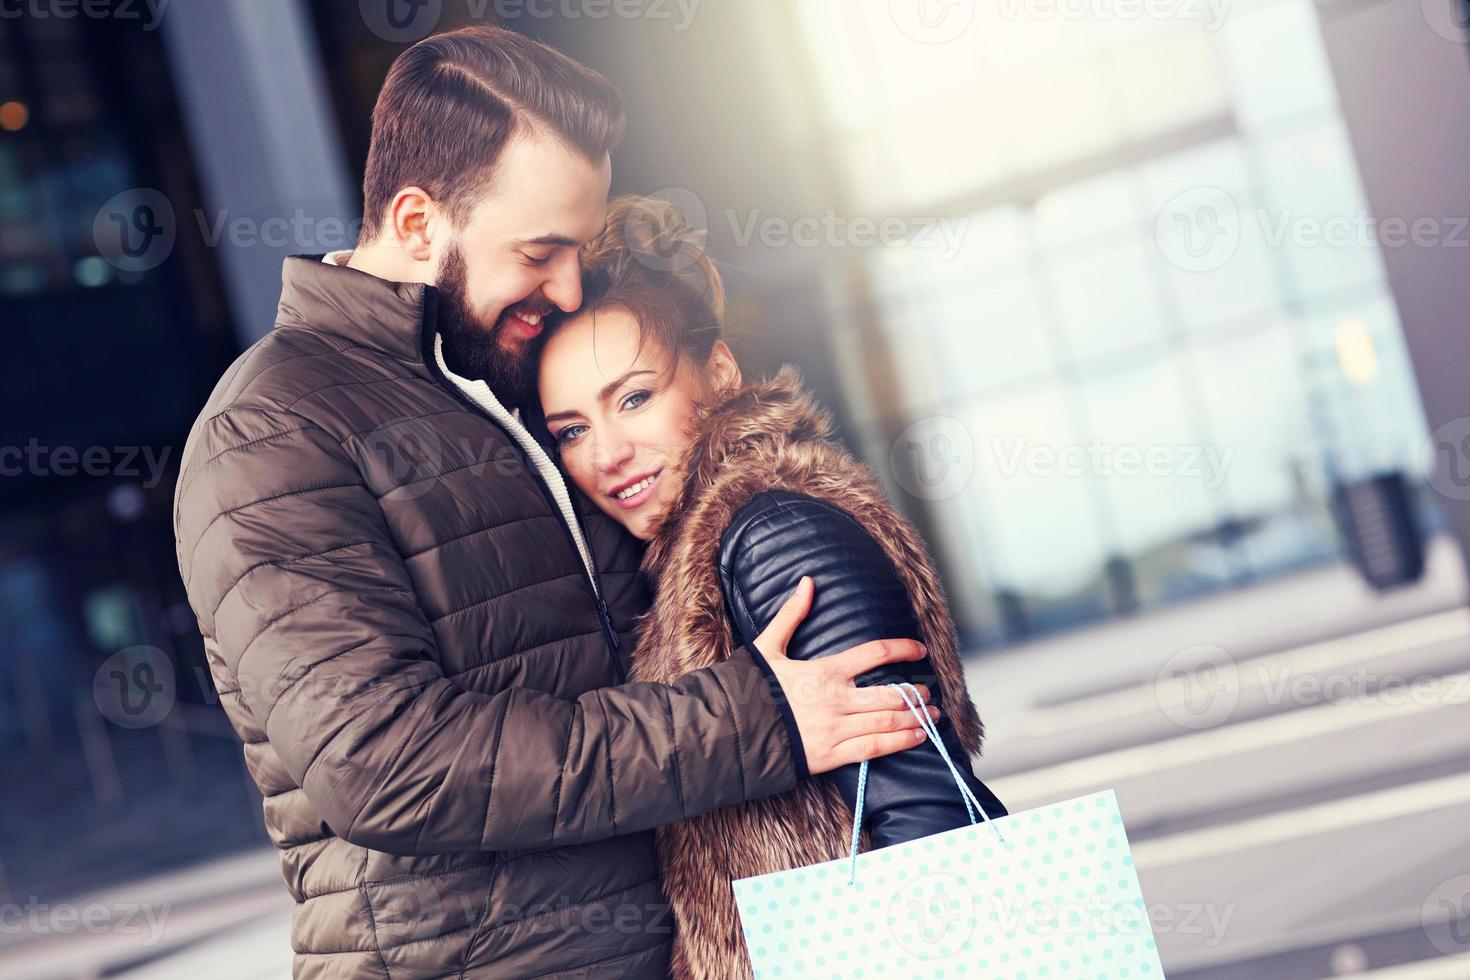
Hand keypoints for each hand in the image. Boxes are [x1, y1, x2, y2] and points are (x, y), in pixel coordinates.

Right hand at [753, 576, 938, 774]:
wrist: (732, 733)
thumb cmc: (750, 689)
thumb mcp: (767, 648)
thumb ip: (791, 615)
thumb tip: (807, 582)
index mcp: (825, 671)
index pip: (875, 653)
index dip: (902, 648)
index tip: (920, 650)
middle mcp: (836, 699)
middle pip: (891, 693)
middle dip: (916, 693)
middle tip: (928, 692)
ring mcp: (836, 728)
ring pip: (888, 722)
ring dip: (915, 718)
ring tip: (932, 716)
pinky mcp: (832, 755)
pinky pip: (874, 748)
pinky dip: (900, 742)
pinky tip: (917, 737)